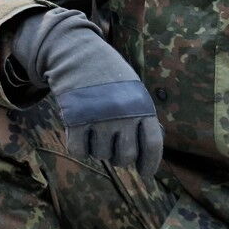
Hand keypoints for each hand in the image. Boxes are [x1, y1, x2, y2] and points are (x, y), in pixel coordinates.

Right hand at [9, 7, 162, 174]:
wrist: (79, 54)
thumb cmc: (110, 76)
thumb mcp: (134, 92)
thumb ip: (143, 119)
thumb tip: (150, 152)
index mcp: (142, 107)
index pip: (152, 145)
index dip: (150, 164)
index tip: (144, 174)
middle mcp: (123, 115)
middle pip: (126, 157)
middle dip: (120, 158)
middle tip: (114, 150)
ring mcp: (99, 118)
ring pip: (101, 155)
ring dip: (98, 149)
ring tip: (95, 130)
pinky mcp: (76, 120)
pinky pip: (79, 150)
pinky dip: (79, 147)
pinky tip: (80, 133)